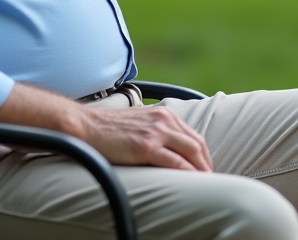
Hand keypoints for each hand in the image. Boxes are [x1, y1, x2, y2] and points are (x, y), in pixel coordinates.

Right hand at [77, 103, 213, 171]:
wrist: (88, 126)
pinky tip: (191, 182)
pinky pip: (175, 162)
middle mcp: (164, 120)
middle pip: (197, 144)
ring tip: (203, 183)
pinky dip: (187, 173)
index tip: (205, 168)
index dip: (203, 155)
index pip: (193, 135)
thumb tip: (170, 147)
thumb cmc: (110, 127)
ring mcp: (156, 132)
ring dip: (201, 169)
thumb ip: (157, 128)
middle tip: (209, 180)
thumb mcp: (140, 120)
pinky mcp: (146, 147)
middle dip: (206, 164)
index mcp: (164, 113)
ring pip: (190, 152)